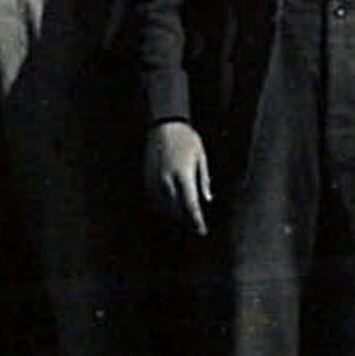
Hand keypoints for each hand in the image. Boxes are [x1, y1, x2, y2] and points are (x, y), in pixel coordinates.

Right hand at [143, 120, 214, 235]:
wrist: (164, 125)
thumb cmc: (186, 139)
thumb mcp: (201, 157)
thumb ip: (203, 180)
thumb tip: (207, 199)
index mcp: (183, 175)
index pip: (190, 205)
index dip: (196, 221)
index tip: (201, 230)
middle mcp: (167, 180)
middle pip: (177, 209)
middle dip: (187, 218)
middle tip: (195, 224)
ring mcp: (155, 180)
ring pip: (164, 206)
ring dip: (175, 212)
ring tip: (184, 215)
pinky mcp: (147, 178)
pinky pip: (155, 198)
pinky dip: (164, 203)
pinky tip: (171, 203)